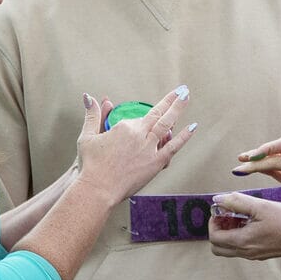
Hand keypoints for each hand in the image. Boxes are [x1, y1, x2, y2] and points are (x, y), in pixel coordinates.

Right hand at [74, 86, 195, 202]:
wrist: (98, 189)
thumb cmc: (91, 165)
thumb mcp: (87, 137)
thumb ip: (92, 116)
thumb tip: (89, 97)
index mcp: (124, 127)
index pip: (139, 118)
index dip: (144, 117)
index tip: (151, 111)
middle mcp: (139, 134)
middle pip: (158, 113)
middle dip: (172, 99)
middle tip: (182, 90)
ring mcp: (149, 148)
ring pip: (167, 124)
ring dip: (178, 109)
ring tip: (186, 97)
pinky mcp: (156, 163)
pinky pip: (173, 146)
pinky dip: (184, 136)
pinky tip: (193, 126)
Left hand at [207, 192, 280, 260]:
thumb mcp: (261, 206)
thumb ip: (237, 202)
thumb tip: (218, 199)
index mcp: (242, 241)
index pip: (214, 237)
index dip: (213, 223)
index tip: (220, 211)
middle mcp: (245, 252)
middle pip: (218, 247)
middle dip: (218, 230)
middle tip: (227, 216)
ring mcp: (254, 255)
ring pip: (229, 249)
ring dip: (229, 234)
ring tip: (240, 217)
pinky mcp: (261, 253)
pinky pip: (242, 248)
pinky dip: (240, 237)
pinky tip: (251, 223)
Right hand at [230, 138, 280, 235]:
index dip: (268, 148)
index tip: (255, 155)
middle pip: (274, 155)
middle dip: (256, 158)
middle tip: (240, 162)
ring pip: (271, 164)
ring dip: (255, 165)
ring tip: (238, 169)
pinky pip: (273, 174)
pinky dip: (261, 172)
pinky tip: (248, 173)